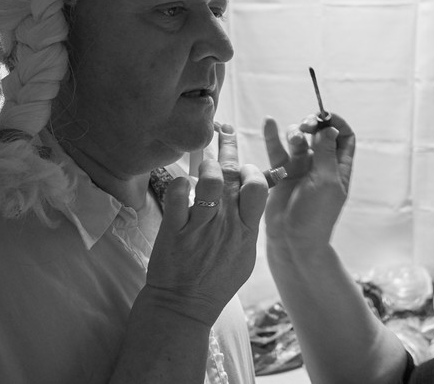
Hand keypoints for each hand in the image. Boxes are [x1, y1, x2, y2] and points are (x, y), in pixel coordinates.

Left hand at [145, 124, 267, 325]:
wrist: (184, 305)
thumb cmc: (215, 281)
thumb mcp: (244, 255)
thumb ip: (248, 225)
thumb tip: (249, 197)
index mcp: (246, 230)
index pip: (257, 185)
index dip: (250, 169)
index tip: (241, 165)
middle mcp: (226, 224)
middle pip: (232, 174)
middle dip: (228, 145)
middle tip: (223, 129)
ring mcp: (201, 227)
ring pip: (208, 180)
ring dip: (205, 164)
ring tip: (201, 160)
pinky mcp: (175, 231)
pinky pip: (177, 195)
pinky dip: (178, 183)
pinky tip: (179, 182)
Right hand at [263, 112, 354, 250]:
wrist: (293, 240)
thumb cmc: (316, 215)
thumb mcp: (327, 181)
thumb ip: (327, 153)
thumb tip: (329, 128)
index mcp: (339, 167)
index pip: (344, 136)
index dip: (336, 122)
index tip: (323, 117)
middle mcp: (321, 165)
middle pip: (319, 133)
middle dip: (312, 124)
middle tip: (305, 125)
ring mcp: (301, 168)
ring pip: (298, 139)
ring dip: (294, 133)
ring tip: (292, 139)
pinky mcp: (282, 173)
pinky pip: (277, 150)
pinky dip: (273, 135)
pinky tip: (268, 122)